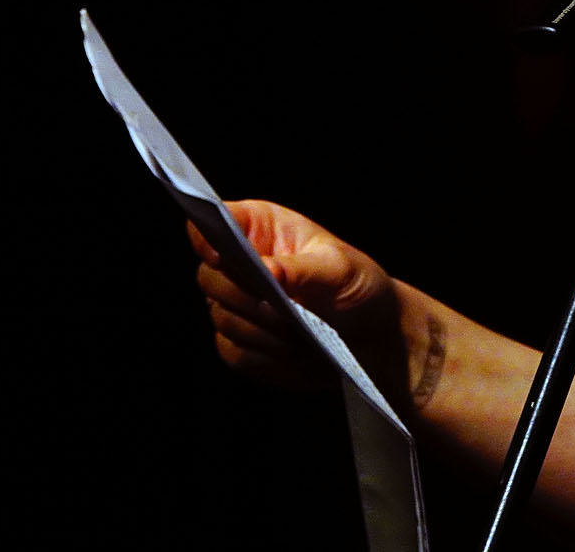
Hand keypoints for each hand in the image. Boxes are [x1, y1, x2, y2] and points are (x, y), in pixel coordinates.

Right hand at [191, 201, 405, 398]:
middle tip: (276, 307)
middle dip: (242, 295)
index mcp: (259, 227)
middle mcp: (240, 263)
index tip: (221, 254)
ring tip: (297, 332)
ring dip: (259, 329)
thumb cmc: (354, 283)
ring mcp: (235, 303)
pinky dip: (263, 355)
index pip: (215, 220)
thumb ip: (302, 268)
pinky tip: (293, 351)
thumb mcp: (338, 268)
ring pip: (222, 317)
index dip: (207, 235)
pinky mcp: (239, 341)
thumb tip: (267, 270)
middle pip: (209, 275)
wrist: (368, 331)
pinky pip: (235, 351)